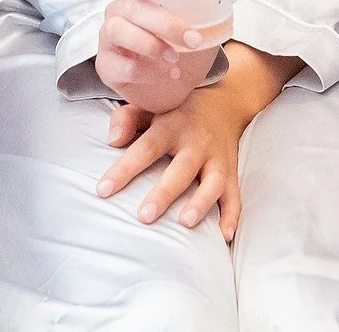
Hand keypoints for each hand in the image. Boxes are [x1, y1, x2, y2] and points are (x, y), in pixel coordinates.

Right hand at [96, 0, 246, 113]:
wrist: (176, 85)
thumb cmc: (183, 41)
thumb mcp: (204, 15)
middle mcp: (118, 12)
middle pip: (130, 6)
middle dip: (163, 22)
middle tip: (193, 37)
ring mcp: (109, 39)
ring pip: (118, 31)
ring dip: (151, 45)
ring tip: (177, 57)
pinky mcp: (108, 67)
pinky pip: (120, 65)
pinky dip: (146, 71)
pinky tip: (168, 73)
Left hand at [97, 86, 248, 237]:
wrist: (224, 102)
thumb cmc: (176, 110)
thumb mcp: (150, 105)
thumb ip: (126, 118)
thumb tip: (113, 140)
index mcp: (172, 125)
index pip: (146, 147)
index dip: (125, 168)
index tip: (104, 190)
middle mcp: (196, 142)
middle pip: (181, 169)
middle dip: (164, 193)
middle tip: (145, 216)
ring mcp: (217, 158)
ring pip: (213, 182)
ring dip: (201, 202)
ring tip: (185, 223)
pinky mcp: (231, 171)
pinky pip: (235, 194)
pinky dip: (232, 215)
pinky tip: (224, 235)